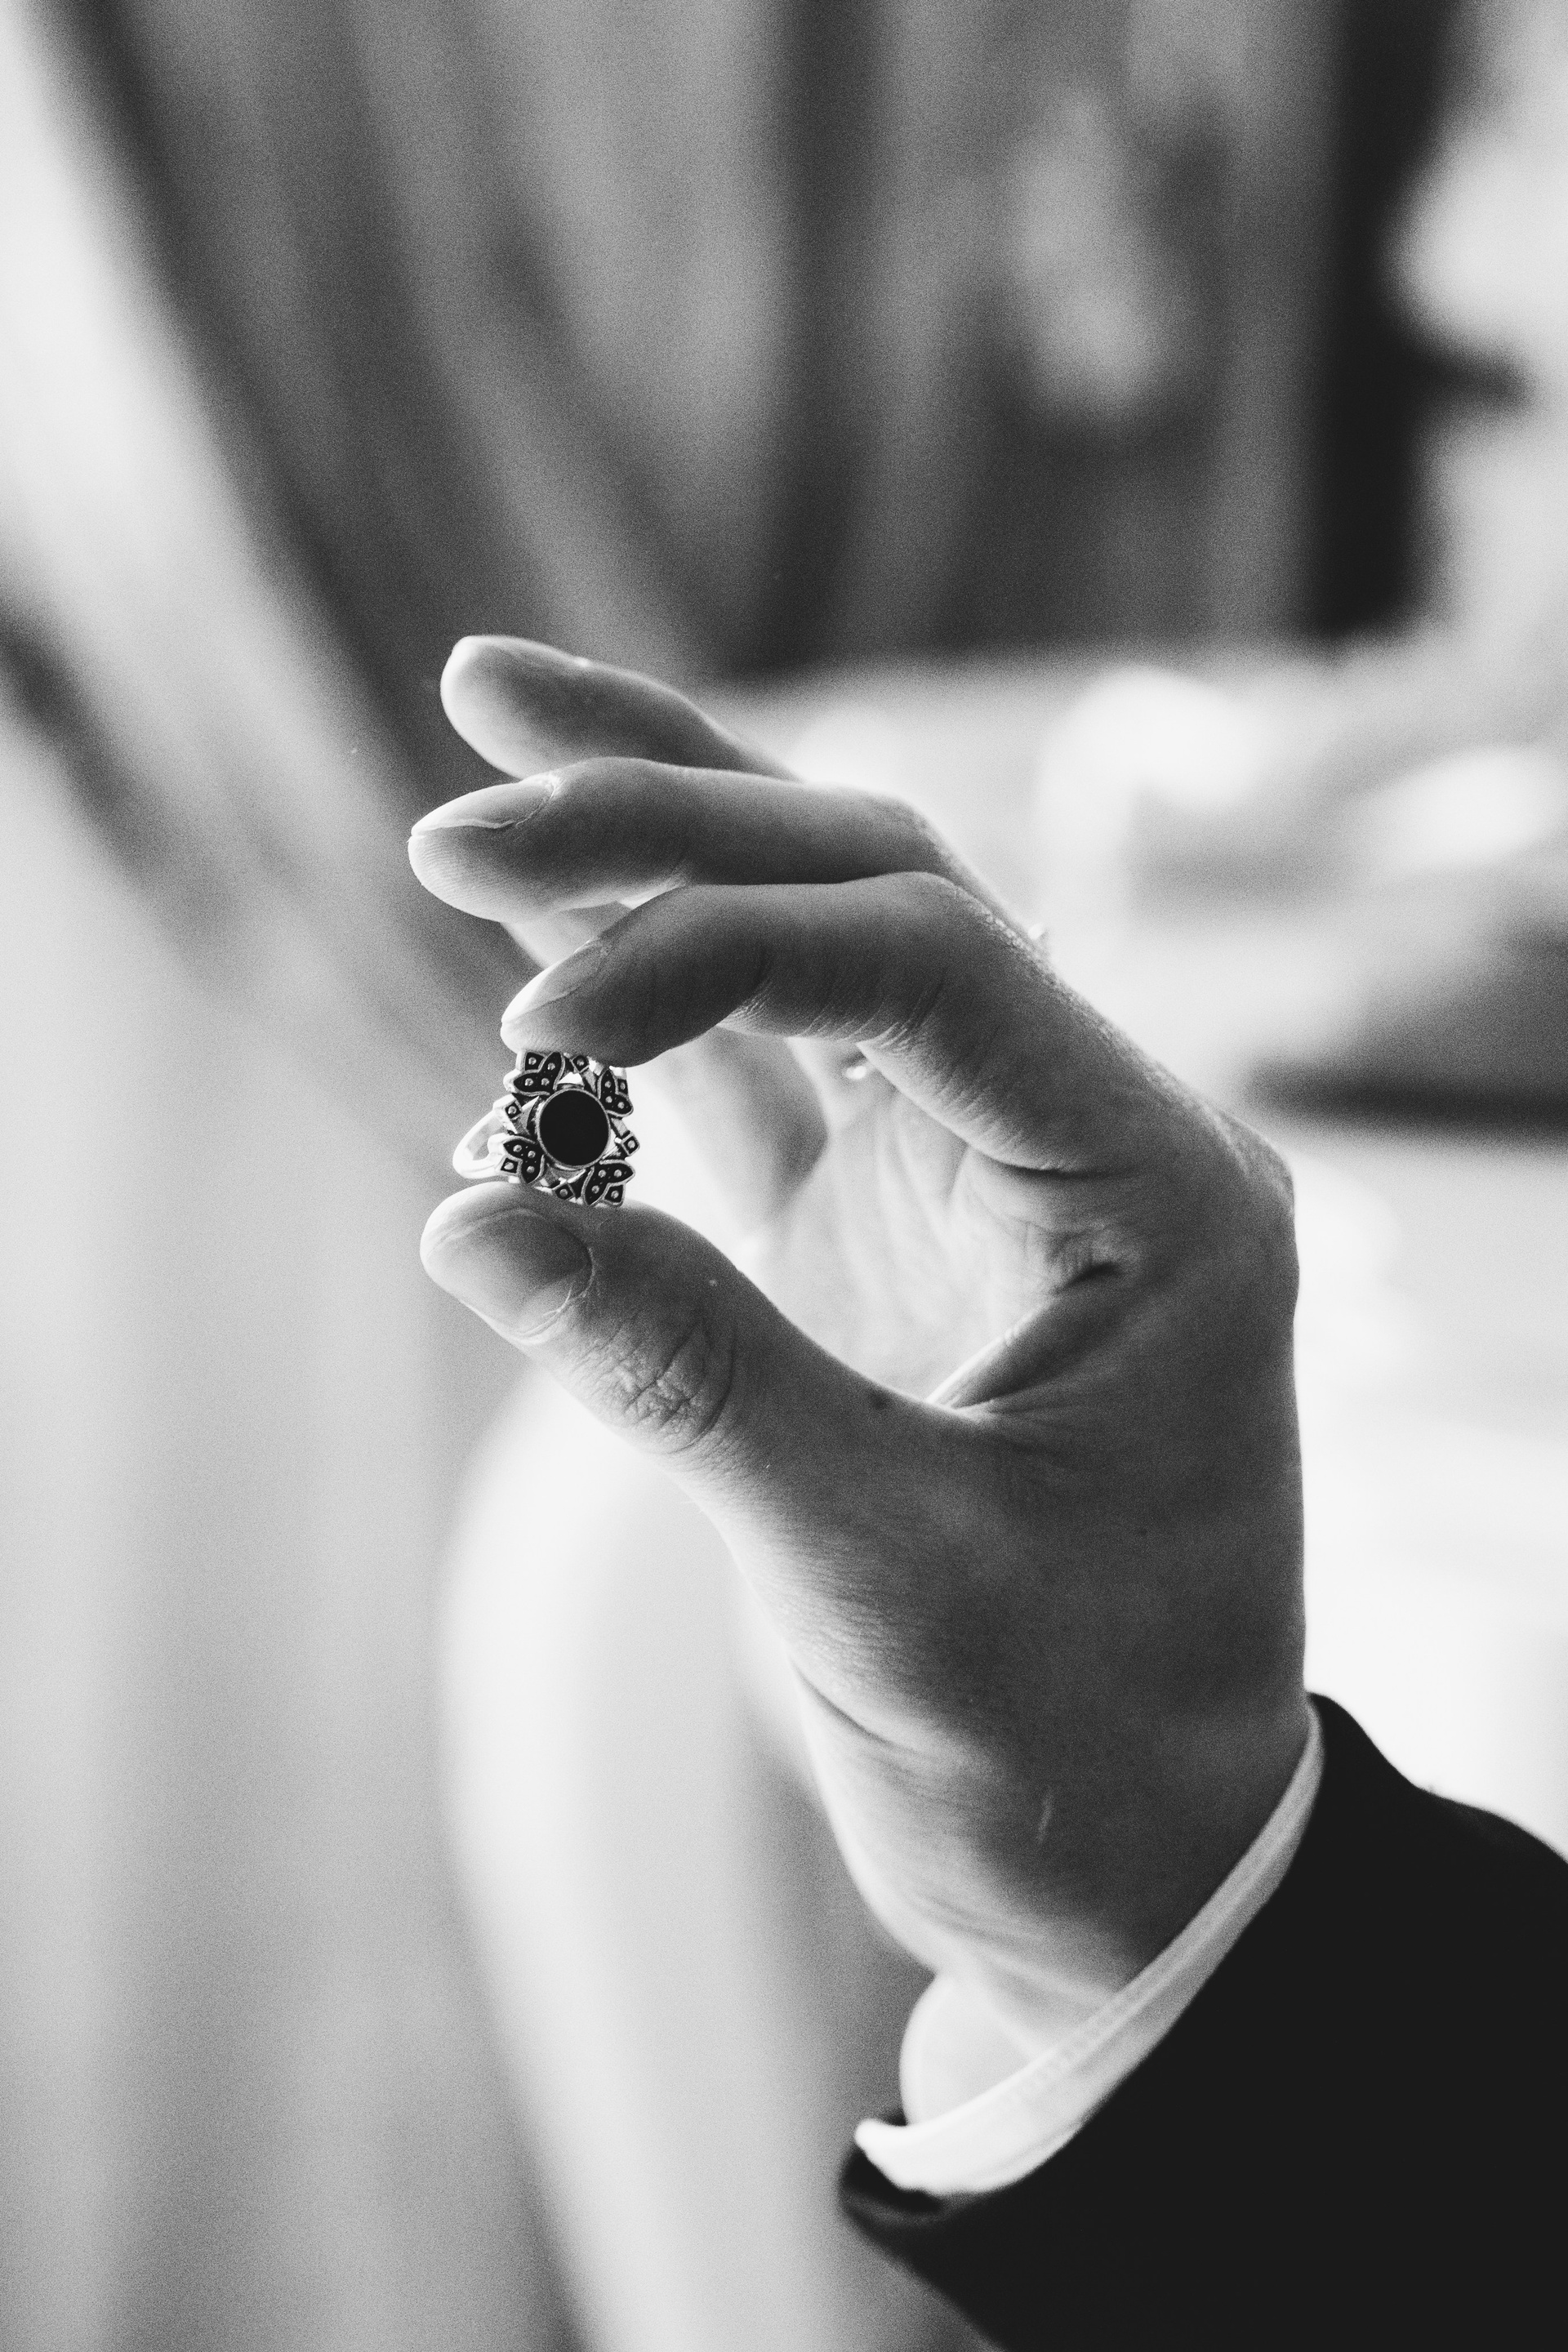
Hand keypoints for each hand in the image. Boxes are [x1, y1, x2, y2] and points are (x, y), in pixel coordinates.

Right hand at [413, 637, 1308, 2040]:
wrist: (1122, 1855)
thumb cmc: (1063, 1744)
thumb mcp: (884, 1578)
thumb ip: (689, 1383)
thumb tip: (464, 1216)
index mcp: (1154, 1189)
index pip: (928, 965)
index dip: (717, 954)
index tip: (535, 1029)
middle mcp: (1077, 1137)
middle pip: (877, 893)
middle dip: (674, 821)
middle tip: (471, 786)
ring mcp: (976, 1171)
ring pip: (819, 939)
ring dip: (660, 842)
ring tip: (489, 734)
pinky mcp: (883, 1230)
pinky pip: (761, 1067)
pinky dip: (646, 1000)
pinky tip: (533, 938)